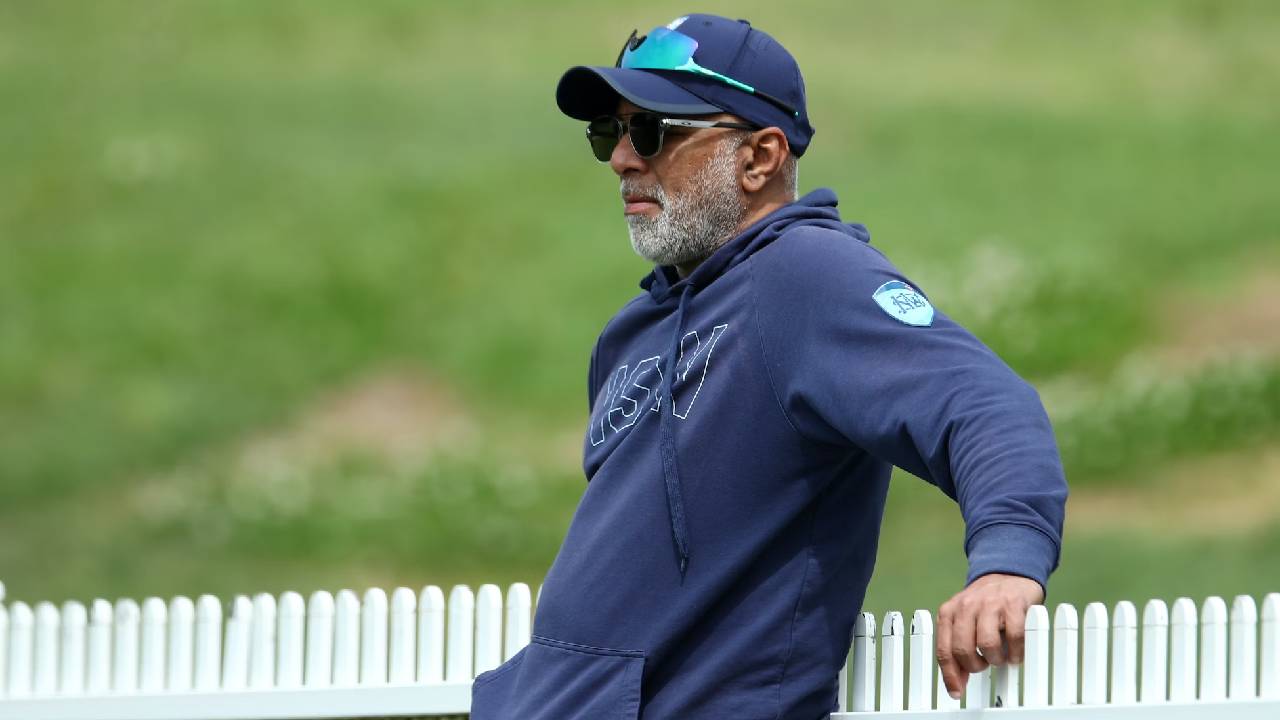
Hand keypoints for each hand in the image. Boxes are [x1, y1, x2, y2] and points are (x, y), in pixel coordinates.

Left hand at [935, 573, 1044, 698]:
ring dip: (995, 658)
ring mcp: (989, 604)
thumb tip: (958, 681)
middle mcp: (966, 606)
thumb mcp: (965, 621)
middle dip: (974, 665)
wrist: (1008, 573)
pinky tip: (1015, 652)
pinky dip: (1016, 651)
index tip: (956, 691)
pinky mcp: (1013, 604)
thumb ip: (959, 646)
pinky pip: (1014, 636)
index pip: (944, 650)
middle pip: (962, 649)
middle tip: (984, 664)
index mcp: (949, 612)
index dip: (950, 675)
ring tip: (1000, 656)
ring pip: (986, 644)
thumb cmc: (986, 604)